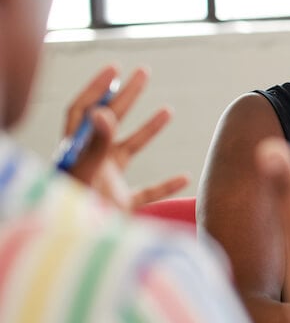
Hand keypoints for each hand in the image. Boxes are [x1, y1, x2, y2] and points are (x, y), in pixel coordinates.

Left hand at [62, 66, 187, 211]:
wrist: (73, 253)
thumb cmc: (72, 213)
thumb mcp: (85, 174)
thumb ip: (96, 144)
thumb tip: (104, 110)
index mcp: (76, 151)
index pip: (83, 111)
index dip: (98, 88)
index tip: (116, 69)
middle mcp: (91, 163)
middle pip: (109, 122)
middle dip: (127, 96)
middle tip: (144, 73)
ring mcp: (106, 184)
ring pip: (130, 152)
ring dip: (148, 131)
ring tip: (167, 110)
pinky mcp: (119, 207)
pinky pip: (145, 193)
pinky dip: (165, 185)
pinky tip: (185, 177)